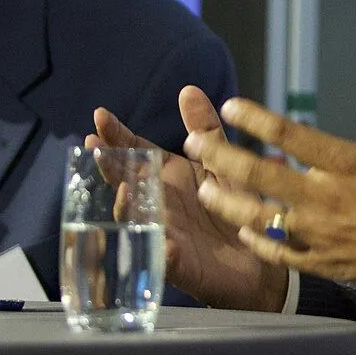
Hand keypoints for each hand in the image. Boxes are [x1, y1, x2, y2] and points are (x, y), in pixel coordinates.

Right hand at [89, 90, 284, 309]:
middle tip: (96, 148)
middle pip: (128, 182)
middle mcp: (158, 204)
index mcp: (167, 177)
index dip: (117, 136)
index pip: (135, 152)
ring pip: (139, 220)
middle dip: (111, 166)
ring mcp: (165, 234)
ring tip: (126, 190)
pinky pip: (168, 259)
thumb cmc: (233, 208)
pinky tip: (165, 244)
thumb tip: (188, 89)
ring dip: (130, 207)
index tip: (100, 117)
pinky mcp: (180, 265)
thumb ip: (204, 131)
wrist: (260, 260)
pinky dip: (165, 251)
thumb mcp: (220, 163)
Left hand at [184, 57, 355, 314]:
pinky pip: (283, 254)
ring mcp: (326, 235)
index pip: (292, 135)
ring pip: (262, 218)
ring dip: (229, 202)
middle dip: (223, 157)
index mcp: (353, 165)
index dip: (255, 119)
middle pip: (263, 175)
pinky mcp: (330, 264)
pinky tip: (243, 230)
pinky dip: (260, 242)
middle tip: (196, 144)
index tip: (230, 106)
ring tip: (206, 189)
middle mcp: (331, 199)